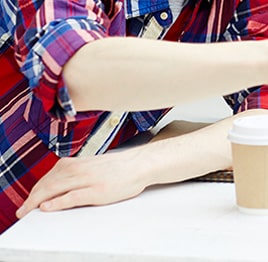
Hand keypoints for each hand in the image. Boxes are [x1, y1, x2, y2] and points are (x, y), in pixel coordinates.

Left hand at [16, 148, 148, 218]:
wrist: (140, 164)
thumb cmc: (119, 168)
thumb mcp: (94, 166)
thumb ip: (77, 172)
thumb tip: (60, 182)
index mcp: (79, 163)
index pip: (50, 176)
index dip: (36, 189)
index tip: (28, 200)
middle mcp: (80, 169)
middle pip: (48, 183)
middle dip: (32, 197)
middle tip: (22, 210)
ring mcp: (88, 179)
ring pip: (55, 189)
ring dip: (38, 201)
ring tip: (28, 211)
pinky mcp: (96, 190)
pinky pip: (71, 197)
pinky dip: (56, 202)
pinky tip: (47, 207)